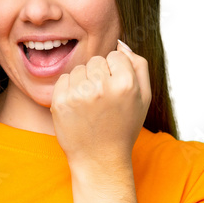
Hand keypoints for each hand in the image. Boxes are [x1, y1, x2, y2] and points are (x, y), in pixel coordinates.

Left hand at [50, 40, 149, 168]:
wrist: (99, 159)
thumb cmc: (123, 127)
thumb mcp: (143, 98)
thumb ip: (138, 65)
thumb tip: (121, 42)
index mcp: (126, 84)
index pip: (115, 55)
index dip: (116, 72)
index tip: (116, 90)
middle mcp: (101, 86)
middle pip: (96, 60)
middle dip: (99, 75)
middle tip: (103, 100)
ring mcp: (78, 94)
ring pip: (79, 68)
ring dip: (83, 81)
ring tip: (90, 105)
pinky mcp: (60, 101)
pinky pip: (64, 79)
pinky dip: (69, 89)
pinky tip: (78, 107)